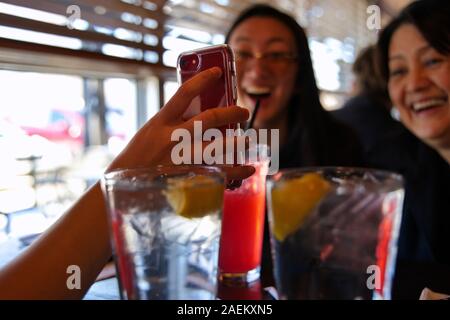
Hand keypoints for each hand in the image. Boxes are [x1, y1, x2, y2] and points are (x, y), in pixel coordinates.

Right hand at [107, 67, 254, 180]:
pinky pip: (216, 171)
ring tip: (250, 140)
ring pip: (216, 146)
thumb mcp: (151, 131)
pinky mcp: (187, 175)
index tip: (218, 72)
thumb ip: (173, 122)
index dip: (203, 80)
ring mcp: (180, 157)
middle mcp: (171, 137)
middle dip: (230, 113)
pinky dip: (235, 170)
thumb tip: (201, 116)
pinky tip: (248, 168)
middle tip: (244, 112)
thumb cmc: (139, 155)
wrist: (124, 182)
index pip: (184, 93)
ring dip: (236, 142)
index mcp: (161, 121)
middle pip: (208, 120)